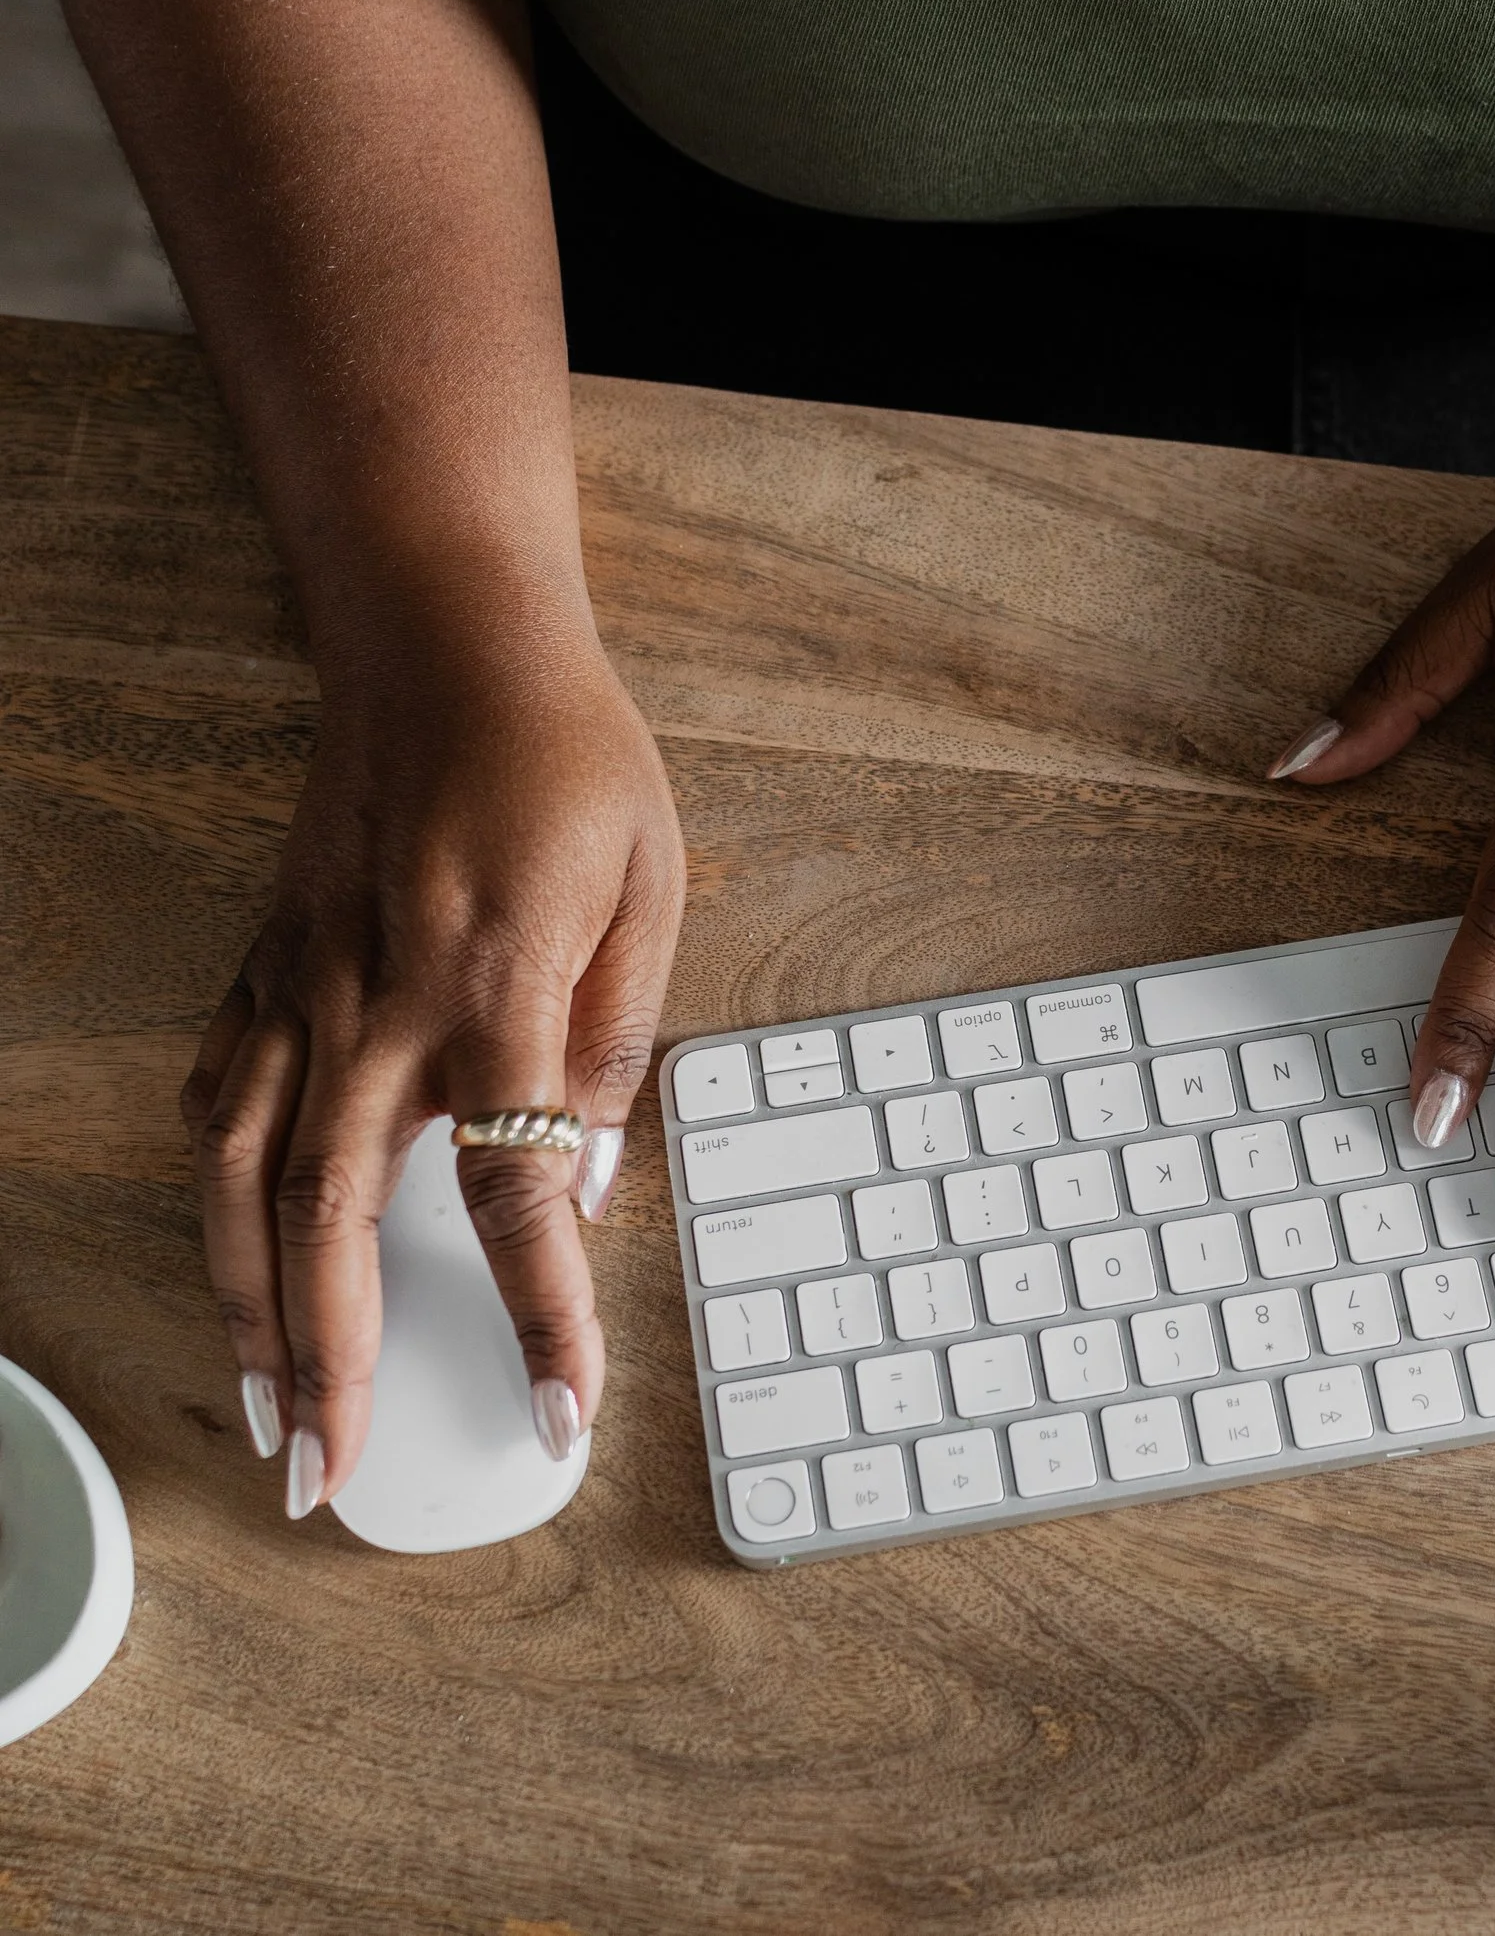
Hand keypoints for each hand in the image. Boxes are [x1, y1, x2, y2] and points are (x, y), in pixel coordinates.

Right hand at [181, 615, 684, 1516]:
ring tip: (271, 1410)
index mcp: (499, 989)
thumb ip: (618, 1043)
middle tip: (334, 1476)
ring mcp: (304, 988)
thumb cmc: (570, 760)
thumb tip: (583, 1178)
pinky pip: (221, 1106)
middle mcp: (381, 1006)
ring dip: (248, 1311)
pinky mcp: (267, 967)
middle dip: (333, 1368)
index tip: (558, 1412)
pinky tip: (234, 1260)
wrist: (446, 642)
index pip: (515, 1194)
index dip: (541, 1315)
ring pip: (242, 1186)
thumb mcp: (651, 889)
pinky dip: (219, 1200)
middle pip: (331, 1226)